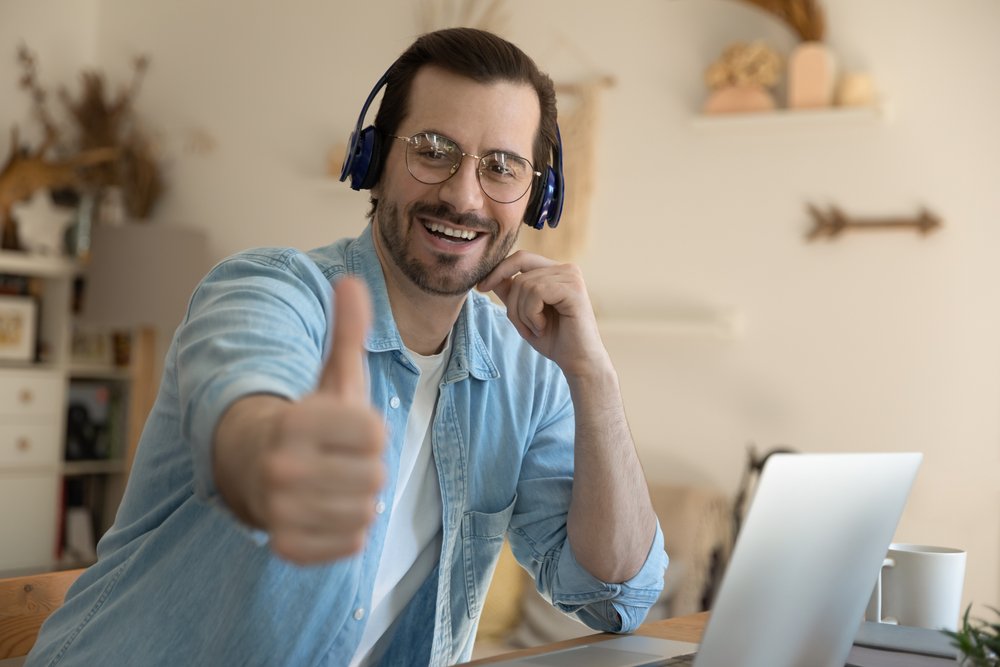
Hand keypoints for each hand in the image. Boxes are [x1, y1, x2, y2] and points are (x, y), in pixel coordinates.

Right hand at [254, 277, 385, 563]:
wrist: (248, 466)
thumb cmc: (305, 419)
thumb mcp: (329, 374)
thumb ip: (347, 331)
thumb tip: (352, 280)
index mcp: (297, 420)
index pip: (376, 433)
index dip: (369, 430)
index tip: (345, 428)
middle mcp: (282, 466)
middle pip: (376, 476)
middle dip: (365, 467)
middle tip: (339, 459)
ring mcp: (280, 510)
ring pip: (366, 512)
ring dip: (358, 498)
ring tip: (333, 483)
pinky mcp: (285, 545)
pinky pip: (351, 544)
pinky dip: (347, 531)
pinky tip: (326, 510)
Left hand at [478, 251, 608, 379]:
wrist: (578, 362)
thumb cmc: (554, 339)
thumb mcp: (524, 313)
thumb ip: (511, 293)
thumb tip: (489, 276)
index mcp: (556, 271)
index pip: (521, 258)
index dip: (498, 270)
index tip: (481, 287)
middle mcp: (566, 269)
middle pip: (519, 274)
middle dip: (513, 304)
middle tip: (524, 327)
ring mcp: (572, 277)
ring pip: (525, 284)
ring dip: (523, 314)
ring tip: (537, 329)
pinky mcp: (574, 289)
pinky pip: (536, 293)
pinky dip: (532, 315)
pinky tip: (543, 327)